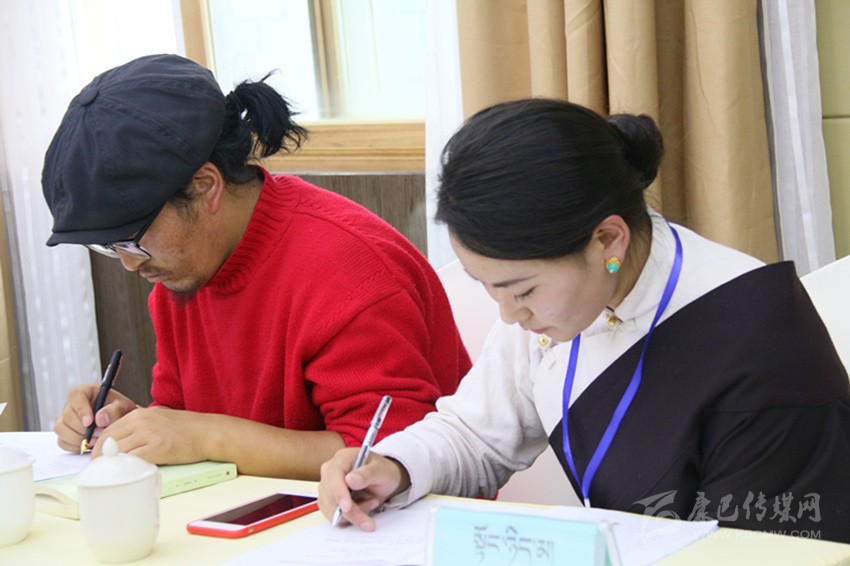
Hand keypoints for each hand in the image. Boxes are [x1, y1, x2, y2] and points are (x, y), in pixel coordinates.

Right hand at [54, 384, 136, 452]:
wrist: (120, 423)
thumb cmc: (120, 411)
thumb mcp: (123, 406)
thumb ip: (114, 410)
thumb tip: (100, 418)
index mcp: (86, 392)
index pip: (75, 395)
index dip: (80, 409)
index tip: (90, 422)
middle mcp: (73, 405)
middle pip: (67, 416)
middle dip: (83, 429)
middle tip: (98, 433)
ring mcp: (67, 419)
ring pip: (61, 429)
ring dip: (78, 438)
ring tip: (96, 439)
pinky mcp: (66, 433)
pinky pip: (62, 441)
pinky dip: (75, 446)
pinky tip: (89, 444)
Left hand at [89, 406, 210, 463]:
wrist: (208, 432)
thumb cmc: (186, 430)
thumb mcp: (158, 421)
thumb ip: (138, 429)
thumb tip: (119, 445)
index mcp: (139, 414)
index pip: (108, 431)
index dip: (99, 447)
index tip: (99, 459)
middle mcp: (141, 421)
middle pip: (108, 441)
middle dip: (101, 458)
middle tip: (103, 471)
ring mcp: (149, 434)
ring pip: (117, 451)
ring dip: (113, 465)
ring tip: (114, 475)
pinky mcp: (158, 448)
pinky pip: (133, 460)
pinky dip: (127, 468)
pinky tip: (128, 474)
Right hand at [318, 447, 410, 531]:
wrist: (383, 480)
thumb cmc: (382, 471)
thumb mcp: (381, 470)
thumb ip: (367, 474)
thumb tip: (350, 480)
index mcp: (342, 458)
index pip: (333, 474)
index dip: (338, 492)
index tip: (347, 507)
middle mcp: (330, 472)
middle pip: (330, 495)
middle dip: (350, 511)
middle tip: (368, 522)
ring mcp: (328, 487)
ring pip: (331, 509)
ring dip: (353, 515)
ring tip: (372, 503)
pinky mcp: (330, 501)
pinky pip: (334, 516)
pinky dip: (350, 518)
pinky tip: (364, 508)